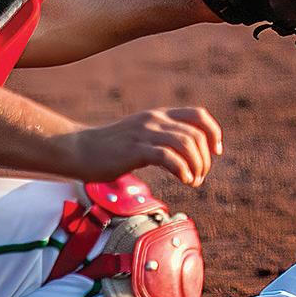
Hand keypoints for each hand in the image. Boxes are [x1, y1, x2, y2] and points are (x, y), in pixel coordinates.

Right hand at [59, 105, 220, 188]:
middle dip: (205, 159)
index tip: (215, 152)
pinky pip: (168, 156)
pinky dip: (182, 170)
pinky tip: (184, 181)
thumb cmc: (111, 148)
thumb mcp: (141, 136)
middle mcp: (155, 120)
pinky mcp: (135, 149)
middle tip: (199, 177)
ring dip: (197, 165)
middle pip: (196, 134)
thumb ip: (162, 139)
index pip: (198, 115)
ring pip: (186, 143)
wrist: (80, 149)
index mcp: (159, 115)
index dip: (213, 132)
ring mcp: (144, 133)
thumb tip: (187, 154)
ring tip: (193, 181)